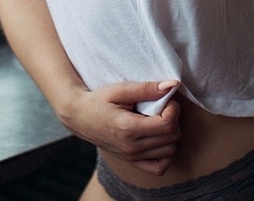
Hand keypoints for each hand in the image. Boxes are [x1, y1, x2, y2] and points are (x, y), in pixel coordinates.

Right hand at [57, 80, 181, 174]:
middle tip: (161, 107)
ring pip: (170, 151)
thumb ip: (146, 88)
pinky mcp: (132, 162)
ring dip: (171, 134)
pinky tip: (158, 138)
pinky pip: (160, 167)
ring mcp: (132, 157)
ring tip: (158, 121)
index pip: (167, 124)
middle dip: (173, 118)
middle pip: (172, 137)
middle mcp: (131, 147)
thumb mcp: (120, 89)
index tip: (165, 99)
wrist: (79, 117)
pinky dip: (166, 154)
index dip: (173, 108)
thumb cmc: (98, 101)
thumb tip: (172, 86)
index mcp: (128, 128)